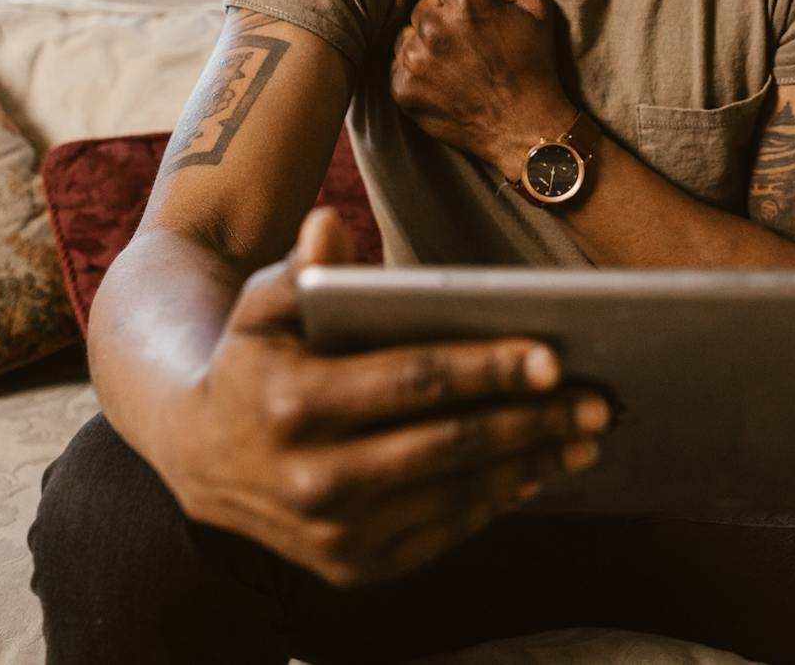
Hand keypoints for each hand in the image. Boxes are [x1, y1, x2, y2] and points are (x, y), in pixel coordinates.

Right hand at [158, 208, 608, 587]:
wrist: (199, 456)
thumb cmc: (254, 361)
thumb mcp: (262, 306)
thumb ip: (301, 269)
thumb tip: (329, 227)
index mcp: (294, 404)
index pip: (412, 381)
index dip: (487, 369)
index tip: (552, 357)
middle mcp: (312, 479)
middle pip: (448, 445)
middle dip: (530, 422)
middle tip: (595, 401)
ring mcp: (333, 534)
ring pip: (454, 497)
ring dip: (528, 466)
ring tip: (582, 437)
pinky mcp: (352, 568)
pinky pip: (442, 534)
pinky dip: (494, 502)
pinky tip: (533, 472)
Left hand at [389, 0, 572, 170]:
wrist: (526, 127)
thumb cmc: (534, 64)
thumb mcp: (535, 7)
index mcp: (464, 1)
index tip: (482, 21)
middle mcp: (433, 26)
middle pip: (424, 4)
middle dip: (443, 18)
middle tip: (470, 44)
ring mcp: (414, 59)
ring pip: (408, 33)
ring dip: (426, 42)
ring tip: (457, 63)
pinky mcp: (402, 88)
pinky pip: (398, 63)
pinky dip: (416, 70)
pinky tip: (444, 81)